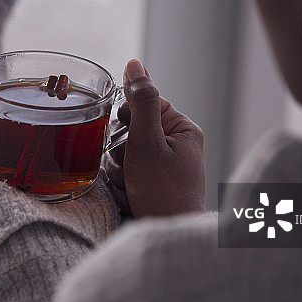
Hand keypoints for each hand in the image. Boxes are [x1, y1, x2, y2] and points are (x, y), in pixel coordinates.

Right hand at [110, 59, 204, 217]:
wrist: (167, 237)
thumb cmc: (163, 193)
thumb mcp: (148, 142)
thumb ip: (140, 101)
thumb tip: (135, 65)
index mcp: (183, 129)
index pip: (143, 104)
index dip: (128, 120)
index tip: (129, 139)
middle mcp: (175, 145)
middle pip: (129, 129)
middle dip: (121, 151)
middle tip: (131, 167)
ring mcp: (163, 166)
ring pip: (122, 153)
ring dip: (119, 170)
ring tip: (132, 185)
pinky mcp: (151, 184)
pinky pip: (125, 174)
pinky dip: (122, 185)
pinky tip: (131, 196)